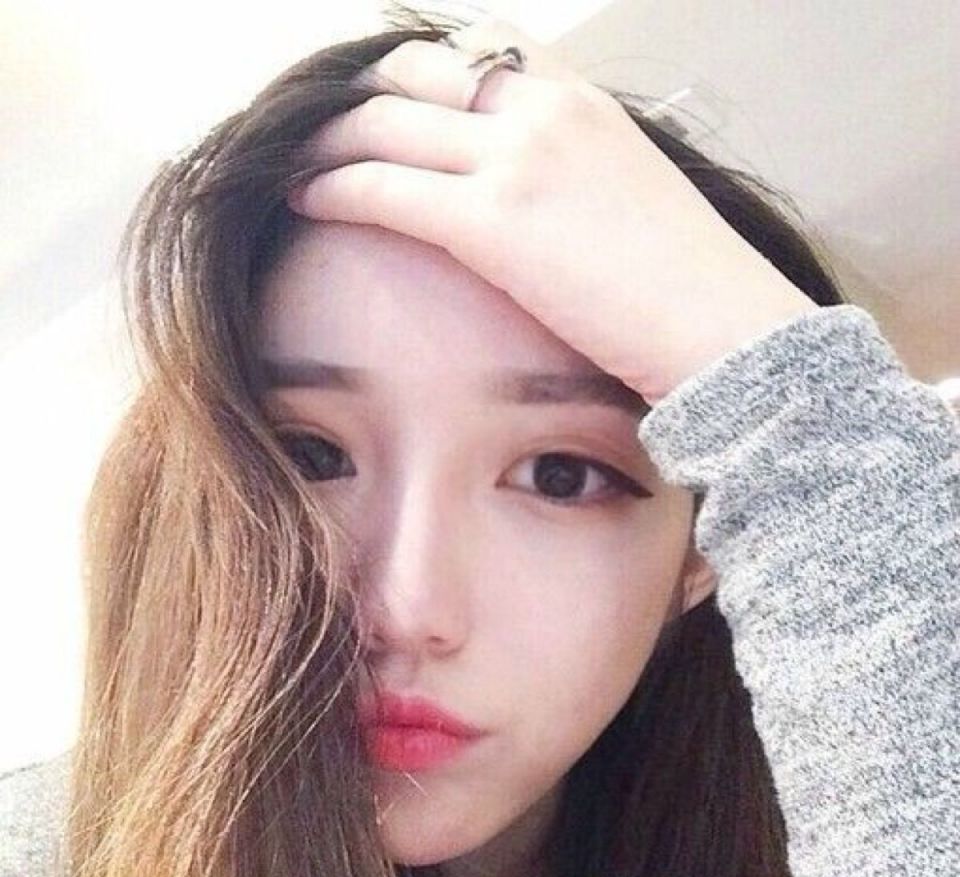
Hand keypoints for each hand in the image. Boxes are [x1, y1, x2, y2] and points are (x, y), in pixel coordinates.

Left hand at [287, 17, 816, 403]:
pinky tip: (302, 198)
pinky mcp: (495, 222)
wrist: (725, 329)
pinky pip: (384, 187)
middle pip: (411, 75)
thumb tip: (535, 202)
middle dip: (350, 96)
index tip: (372, 100)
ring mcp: (518, 160)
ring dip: (323, 138)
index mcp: (577, 100)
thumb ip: (572, 175)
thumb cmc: (685, 283)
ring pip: (384, 123)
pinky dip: (332, 187)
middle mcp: (542, 110)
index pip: (469, 51)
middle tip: (310, 126)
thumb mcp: (628, 197)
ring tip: (288, 160)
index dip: (408, 74)